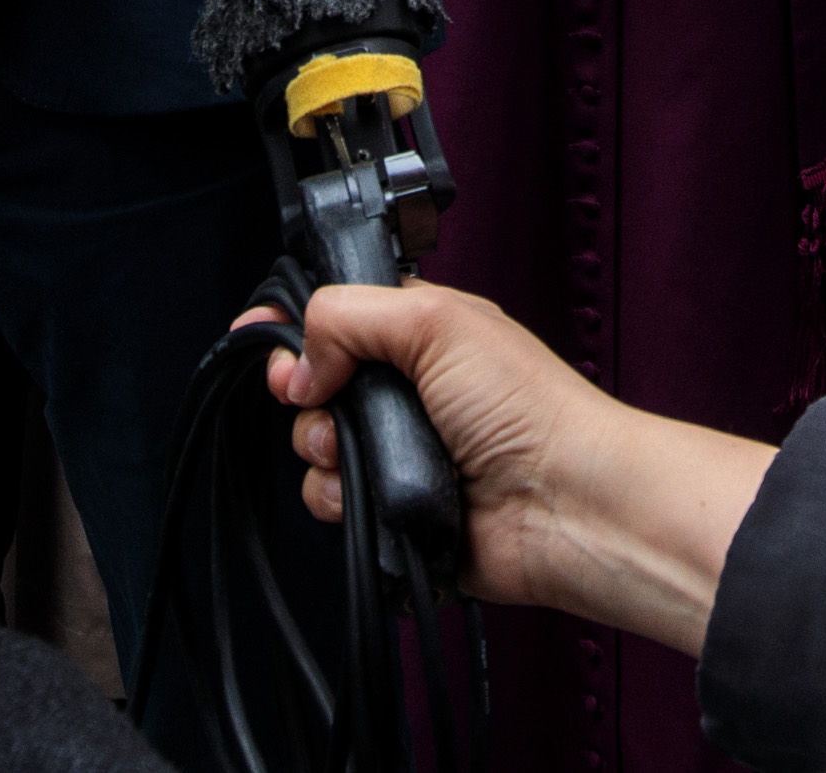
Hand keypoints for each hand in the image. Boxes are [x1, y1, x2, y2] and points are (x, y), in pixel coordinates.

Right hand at [271, 277, 769, 653]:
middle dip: (305, 394)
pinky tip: (374, 495)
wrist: (564, 503)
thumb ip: (348, 316)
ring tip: (361, 452)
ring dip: (323, 450)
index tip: (260, 335)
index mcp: (418, 333)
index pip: (335, 317)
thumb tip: (299, 362)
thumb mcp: (435, 321)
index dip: (292, 326)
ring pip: (315, 446)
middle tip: (325, 398)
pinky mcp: (393, 508)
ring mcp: (398, 452)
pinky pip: (331, 502)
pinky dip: (339, 499)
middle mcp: (405, 390)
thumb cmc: (527, 407)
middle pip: (313, 384)